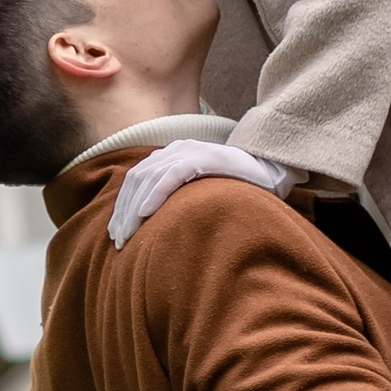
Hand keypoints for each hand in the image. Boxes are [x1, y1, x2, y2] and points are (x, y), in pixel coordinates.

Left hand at [108, 144, 295, 249]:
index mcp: (173, 156)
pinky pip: (172, 174)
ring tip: (127, 234)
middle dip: (124, 211)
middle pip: (137, 179)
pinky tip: (145, 213)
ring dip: (134, 208)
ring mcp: (191, 151)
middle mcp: (178, 150)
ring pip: (149, 177)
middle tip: (117, 241)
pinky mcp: (205, 157)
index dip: (123, 206)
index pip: (138, 180)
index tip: (116, 234)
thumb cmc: (240, 188)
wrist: (274, 170)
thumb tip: (158, 230)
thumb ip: (180, 203)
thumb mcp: (202, 195)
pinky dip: (155, 193)